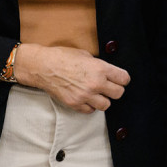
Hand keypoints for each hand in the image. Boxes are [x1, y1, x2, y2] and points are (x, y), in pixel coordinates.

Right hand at [12, 44, 130, 112]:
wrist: (43, 67)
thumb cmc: (62, 57)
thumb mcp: (86, 55)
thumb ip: (99, 65)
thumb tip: (108, 72)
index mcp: (101, 69)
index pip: (124, 79)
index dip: (122, 79)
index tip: (120, 79)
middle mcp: (95, 83)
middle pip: (118, 93)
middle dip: (115, 89)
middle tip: (109, 87)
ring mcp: (85, 95)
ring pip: (106, 105)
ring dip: (103, 99)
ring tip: (97, 94)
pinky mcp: (75, 104)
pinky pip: (90, 111)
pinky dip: (90, 106)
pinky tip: (86, 98)